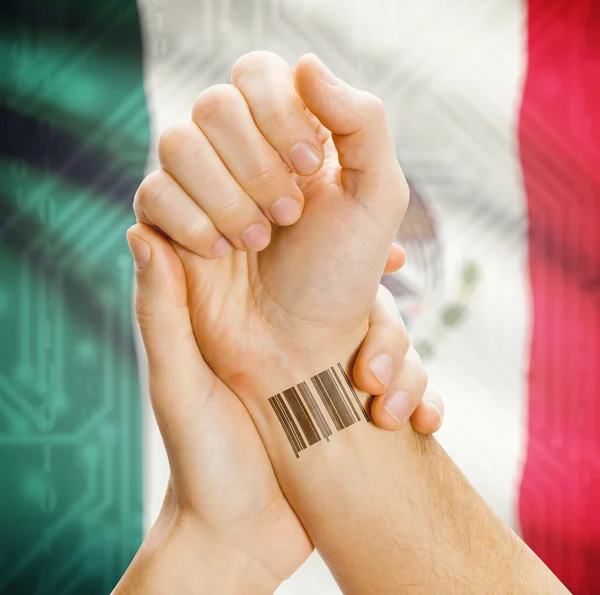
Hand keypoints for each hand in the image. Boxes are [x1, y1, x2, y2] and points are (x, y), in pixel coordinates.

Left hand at [119, 224, 441, 590]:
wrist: (237, 541)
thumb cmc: (199, 462)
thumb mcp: (177, 385)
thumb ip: (162, 314)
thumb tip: (140, 232)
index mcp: (252, 325)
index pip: (295, 265)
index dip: (330, 241)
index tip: (369, 243)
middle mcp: (296, 342)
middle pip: (359, 301)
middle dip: (384, 321)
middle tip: (381, 356)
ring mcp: (329, 375)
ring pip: (389, 344)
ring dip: (406, 369)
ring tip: (391, 411)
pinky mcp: (351, 409)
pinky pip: (402, 389)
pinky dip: (422, 400)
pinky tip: (424, 424)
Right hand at [134, 51, 420, 420]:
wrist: (303, 346)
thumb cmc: (343, 276)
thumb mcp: (378, 197)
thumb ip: (362, 121)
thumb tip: (304, 64)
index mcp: (289, 135)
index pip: (258, 73)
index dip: (279, 113)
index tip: (310, 169)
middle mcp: (240, 153)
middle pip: (214, 105)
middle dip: (254, 165)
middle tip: (287, 216)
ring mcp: (200, 187)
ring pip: (176, 144)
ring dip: (224, 197)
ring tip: (256, 242)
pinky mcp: (168, 223)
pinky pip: (152, 194)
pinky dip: (191, 224)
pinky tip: (221, 253)